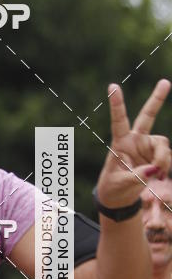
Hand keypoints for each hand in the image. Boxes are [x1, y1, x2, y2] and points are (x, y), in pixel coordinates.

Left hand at [96, 79, 170, 207]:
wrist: (120, 196)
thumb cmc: (114, 186)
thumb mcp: (121, 183)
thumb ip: (137, 176)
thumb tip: (154, 169)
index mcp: (120, 142)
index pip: (119, 121)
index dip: (117, 104)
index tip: (112, 86)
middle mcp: (135, 140)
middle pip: (148, 116)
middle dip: (157, 99)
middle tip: (165, 82)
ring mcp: (148, 146)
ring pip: (163, 146)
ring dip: (162, 160)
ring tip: (155, 174)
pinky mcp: (157, 155)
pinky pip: (167, 157)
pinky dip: (165, 167)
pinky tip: (157, 176)